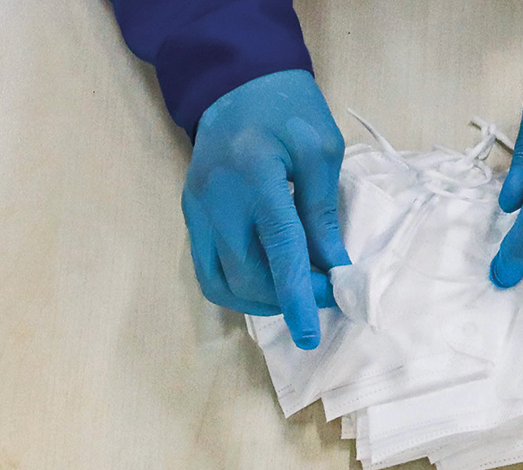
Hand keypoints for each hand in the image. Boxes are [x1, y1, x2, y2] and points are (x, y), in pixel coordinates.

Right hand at [183, 70, 349, 349]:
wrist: (235, 82)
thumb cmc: (287, 110)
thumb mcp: (321, 150)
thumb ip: (323, 211)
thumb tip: (332, 268)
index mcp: (255, 175)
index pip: (278, 251)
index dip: (296, 296)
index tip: (310, 334)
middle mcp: (217, 198)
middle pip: (247, 275)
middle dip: (286, 298)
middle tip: (323, 292)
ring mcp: (197, 209)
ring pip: (221, 282)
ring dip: (259, 301)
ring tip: (294, 292)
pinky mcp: (190, 215)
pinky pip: (208, 270)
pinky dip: (237, 288)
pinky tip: (265, 283)